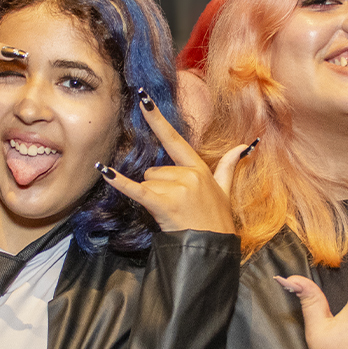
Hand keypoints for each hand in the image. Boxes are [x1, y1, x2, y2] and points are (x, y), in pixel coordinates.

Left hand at [95, 91, 248, 234]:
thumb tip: (243, 146)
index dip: (157, 119)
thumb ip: (229, 166)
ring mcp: (176, 188)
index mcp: (199, 169)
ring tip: (170, 213)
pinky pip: (135, 189)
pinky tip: (104, 170)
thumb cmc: (217, 223)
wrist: (212, 249)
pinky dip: (119, 182)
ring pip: (147, 182)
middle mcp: (188, 174)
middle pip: (155, 170)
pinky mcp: (162, 203)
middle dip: (158, 187)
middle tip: (175, 206)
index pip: (175, 139)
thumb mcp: (225, 192)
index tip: (143, 99)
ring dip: (153, 198)